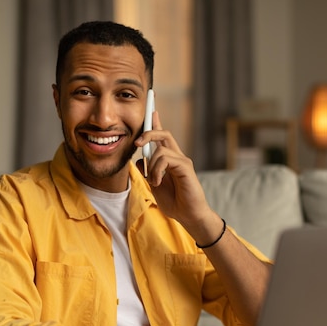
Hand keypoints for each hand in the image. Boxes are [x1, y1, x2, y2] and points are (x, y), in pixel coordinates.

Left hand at [135, 111, 212, 229]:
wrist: (189, 215)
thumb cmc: (174, 202)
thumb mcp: (154, 185)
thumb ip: (147, 172)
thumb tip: (140, 159)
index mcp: (169, 160)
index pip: (163, 137)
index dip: (156, 123)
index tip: (152, 110)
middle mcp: (177, 156)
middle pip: (163, 133)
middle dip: (148, 132)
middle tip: (137, 143)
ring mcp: (183, 160)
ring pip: (160, 149)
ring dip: (151, 166)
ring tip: (154, 181)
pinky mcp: (186, 166)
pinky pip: (165, 159)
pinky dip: (157, 170)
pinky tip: (158, 182)